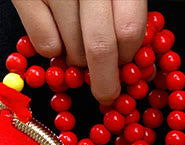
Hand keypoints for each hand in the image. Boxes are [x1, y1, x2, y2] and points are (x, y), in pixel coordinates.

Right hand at [11, 0, 146, 103]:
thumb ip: (128, 11)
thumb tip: (138, 64)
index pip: (128, 30)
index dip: (129, 57)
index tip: (127, 68)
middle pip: (100, 47)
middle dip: (105, 79)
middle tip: (106, 92)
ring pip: (72, 50)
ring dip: (79, 60)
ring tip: (79, 43)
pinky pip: (46, 45)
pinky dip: (54, 49)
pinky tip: (58, 32)